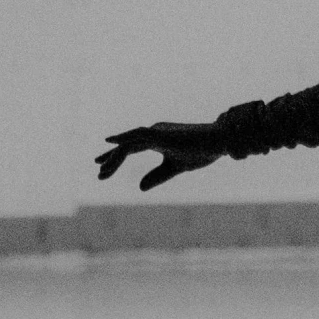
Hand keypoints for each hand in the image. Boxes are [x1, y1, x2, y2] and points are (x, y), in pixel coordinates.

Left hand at [96, 123, 223, 192]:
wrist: (219, 141)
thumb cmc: (201, 151)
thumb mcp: (175, 168)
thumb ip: (157, 176)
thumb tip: (139, 188)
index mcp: (158, 140)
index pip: (131, 148)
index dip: (115, 158)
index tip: (101, 168)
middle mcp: (154, 132)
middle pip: (126, 146)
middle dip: (110, 160)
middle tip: (99, 175)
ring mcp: (157, 131)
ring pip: (129, 143)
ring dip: (114, 157)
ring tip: (102, 171)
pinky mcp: (162, 134)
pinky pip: (138, 137)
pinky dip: (123, 140)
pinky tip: (112, 143)